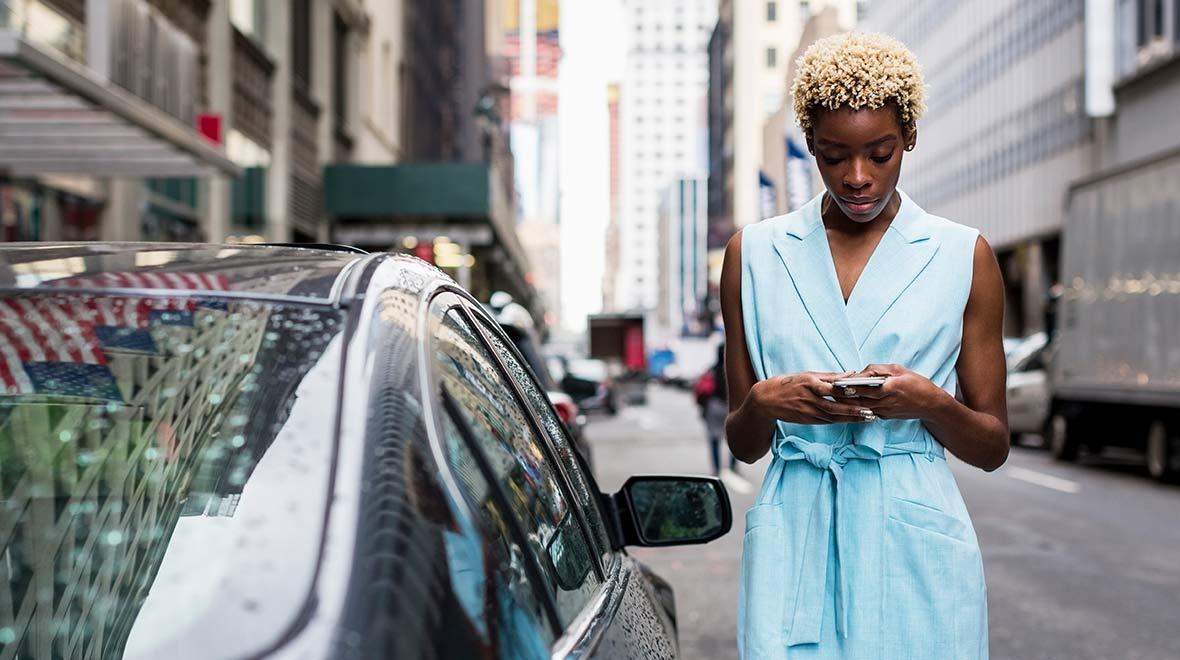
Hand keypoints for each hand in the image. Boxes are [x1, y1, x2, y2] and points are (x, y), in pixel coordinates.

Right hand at [751, 371, 876, 424]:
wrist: (765, 401)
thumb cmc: (787, 384)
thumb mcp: (806, 375)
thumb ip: (829, 376)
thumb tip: (850, 374)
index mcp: (810, 384)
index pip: (833, 389)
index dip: (849, 391)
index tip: (864, 391)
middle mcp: (810, 399)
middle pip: (836, 406)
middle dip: (855, 410)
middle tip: (872, 411)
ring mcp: (809, 412)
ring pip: (834, 416)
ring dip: (852, 418)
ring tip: (868, 417)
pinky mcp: (808, 420)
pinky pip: (828, 421)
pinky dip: (842, 421)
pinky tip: (854, 421)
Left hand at [833, 363, 946, 420]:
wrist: (931, 405)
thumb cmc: (916, 384)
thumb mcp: (899, 370)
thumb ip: (879, 369)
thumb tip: (861, 372)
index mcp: (891, 388)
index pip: (866, 388)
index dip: (850, 386)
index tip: (837, 383)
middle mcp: (886, 402)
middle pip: (859, 400)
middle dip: (843, 396)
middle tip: (828, 391)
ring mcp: (885, 411)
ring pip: (861, 408)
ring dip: (847, 404)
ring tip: (832, 397)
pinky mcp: (884, 417)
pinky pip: (867, 412)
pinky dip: (856, 408)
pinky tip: (846, 404)